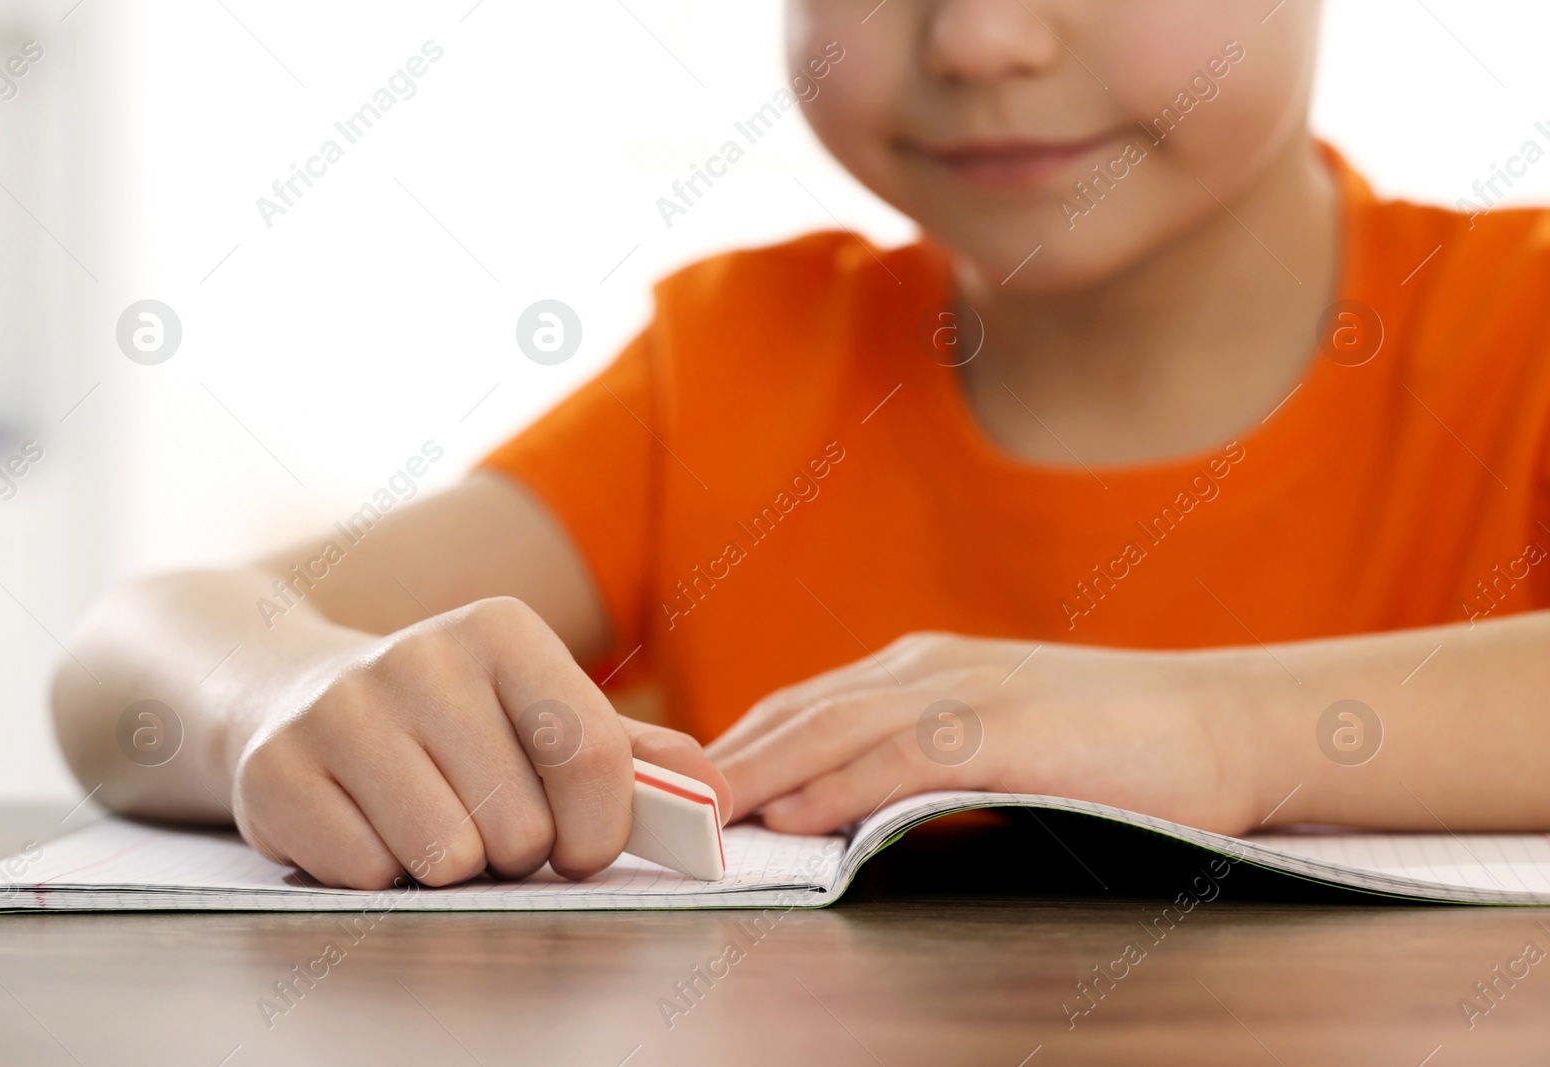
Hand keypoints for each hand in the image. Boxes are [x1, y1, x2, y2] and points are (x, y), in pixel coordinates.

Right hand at [231, 597, 730, 888]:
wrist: (289, 695)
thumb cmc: (450, 719)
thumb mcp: (540, 710)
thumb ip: (636, 754)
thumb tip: (718, 795)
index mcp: (502, 630)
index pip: (593, 755)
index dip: (601, 830)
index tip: (581, 847)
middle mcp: (420, 654)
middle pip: (522, 823)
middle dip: (516, 850)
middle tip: (485, 821)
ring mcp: (342, 709)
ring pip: (448, 857)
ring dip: (450, 866)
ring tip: (426, 819)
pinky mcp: (276, 769)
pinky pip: (369, 874)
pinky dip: (377, 873)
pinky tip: (363, 823)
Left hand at [707, 633, 1258, 836]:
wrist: (1225, 723)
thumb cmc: (1111, 743)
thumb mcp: (995, 738)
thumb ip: (920, 758)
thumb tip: (840, 805)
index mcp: (921, 669)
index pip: (802, 708)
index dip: (735, 749)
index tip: (680, 792)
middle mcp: (929, 670)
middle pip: (798, 716)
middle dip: (721, 764)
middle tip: (656, 807)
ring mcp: (969, 693)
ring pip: (834, 732)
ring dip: (756, 776)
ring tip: (695, 817)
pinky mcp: (1010, 731)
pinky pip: (904, 758)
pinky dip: (841, 785)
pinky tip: (797, 815)